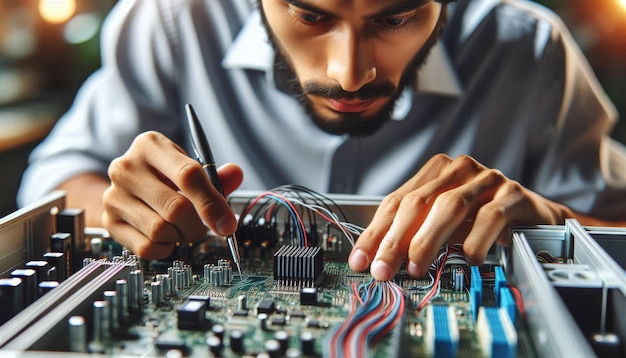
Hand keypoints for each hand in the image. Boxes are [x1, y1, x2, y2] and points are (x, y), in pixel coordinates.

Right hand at [101, 131, 242, 258]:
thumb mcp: (190, 168)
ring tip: (180, 227)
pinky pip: (147, 247)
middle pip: (176, 208)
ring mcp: (114, 195)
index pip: (188, 175)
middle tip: (202, 226)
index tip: (228, 224)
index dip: (212, 203)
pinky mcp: (109, 222)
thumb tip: (235, 173)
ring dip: (180, 236)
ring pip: (161, 230)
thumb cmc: (166, 178)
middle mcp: (127, 167)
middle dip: (197, 225)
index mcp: (151, 145)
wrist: (126, 189)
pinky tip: (166, 236)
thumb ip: (216, 176)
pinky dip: (165, 248)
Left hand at [348, 154, 569, 280]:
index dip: (375, 232)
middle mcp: (459, 169)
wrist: (534, 215)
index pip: (396, 201)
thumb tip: (382, 261)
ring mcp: (487, 179)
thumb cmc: (482, 219)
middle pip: (417, 203)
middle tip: (383, 269)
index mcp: (435, 171)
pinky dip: (475, 241)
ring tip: (416, 268)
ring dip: (428, 241)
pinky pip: (490, 217)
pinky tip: (467, 259)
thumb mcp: (445, 222)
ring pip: (450, 207)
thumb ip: (416, 232)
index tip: (360, 260)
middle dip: (395, 240)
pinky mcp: (514, 194)